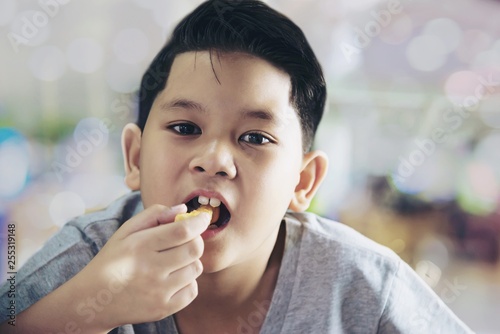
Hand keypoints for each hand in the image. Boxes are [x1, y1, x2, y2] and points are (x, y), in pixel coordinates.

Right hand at [76, 204, 210, 329]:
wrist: (93, 301)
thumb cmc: (113, 260)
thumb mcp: (125, 232)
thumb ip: (154, 215)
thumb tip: (184, 209)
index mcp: (139, 245)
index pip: (182, 231)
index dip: (199, 221)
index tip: (202, 218)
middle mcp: (149, 269)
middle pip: (194, 249)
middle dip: (195, 240)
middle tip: (186, 240)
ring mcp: (157, 292)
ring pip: (196, 268)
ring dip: (190, 261)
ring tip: (173, 262)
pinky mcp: (162, 309)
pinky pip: (193, 290)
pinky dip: (188, 281)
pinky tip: (172, 278)